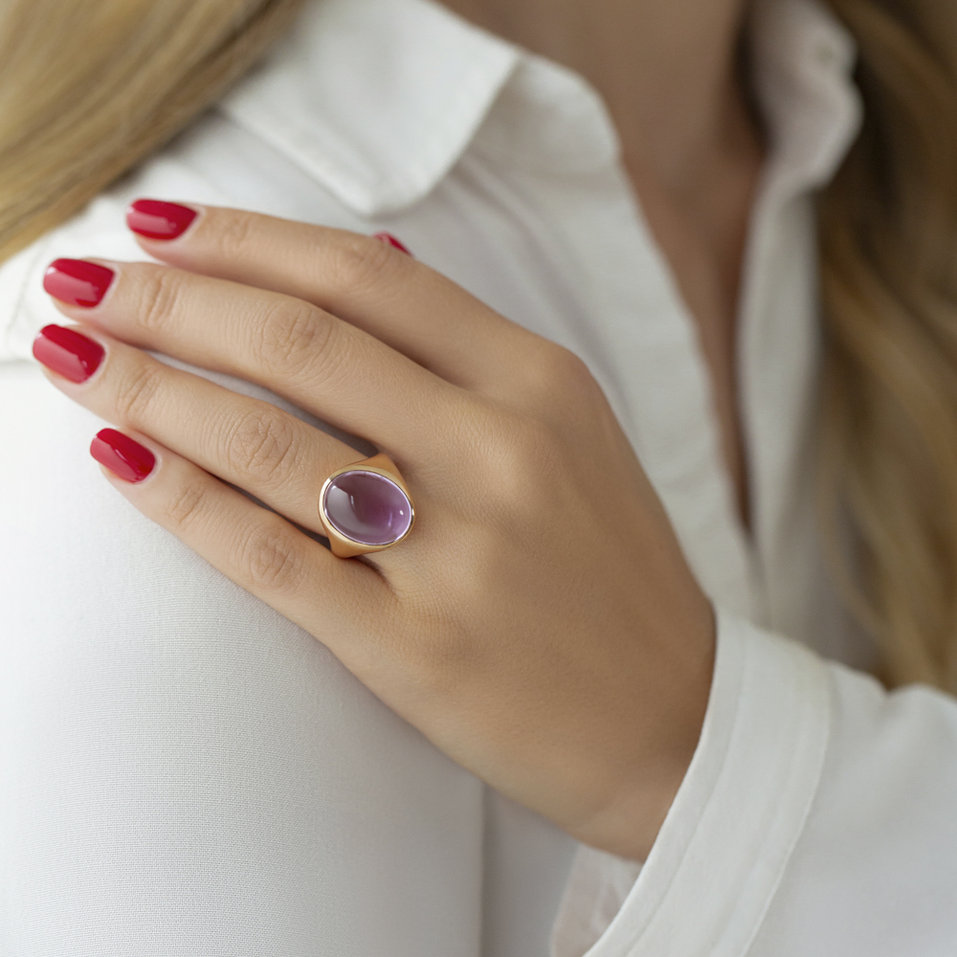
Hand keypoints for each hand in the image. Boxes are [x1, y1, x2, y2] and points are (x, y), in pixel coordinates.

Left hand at [33, 200, 715, 861]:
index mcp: (540, 383)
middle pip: (301, 342)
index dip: (247, 242)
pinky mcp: (416, 649)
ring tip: (72, 356)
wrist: (673, 716)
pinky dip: (182, 502)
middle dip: (170, 300)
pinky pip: (271, 558)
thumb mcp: (569, 432)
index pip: (365, 278)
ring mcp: (457, 554)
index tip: (163, 228)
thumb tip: (367, 260)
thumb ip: (468, 352)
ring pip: (269, 442)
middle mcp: (500, 452)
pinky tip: (120, 459)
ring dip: (149, 387)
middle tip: (85, 281)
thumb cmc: (610, 569)